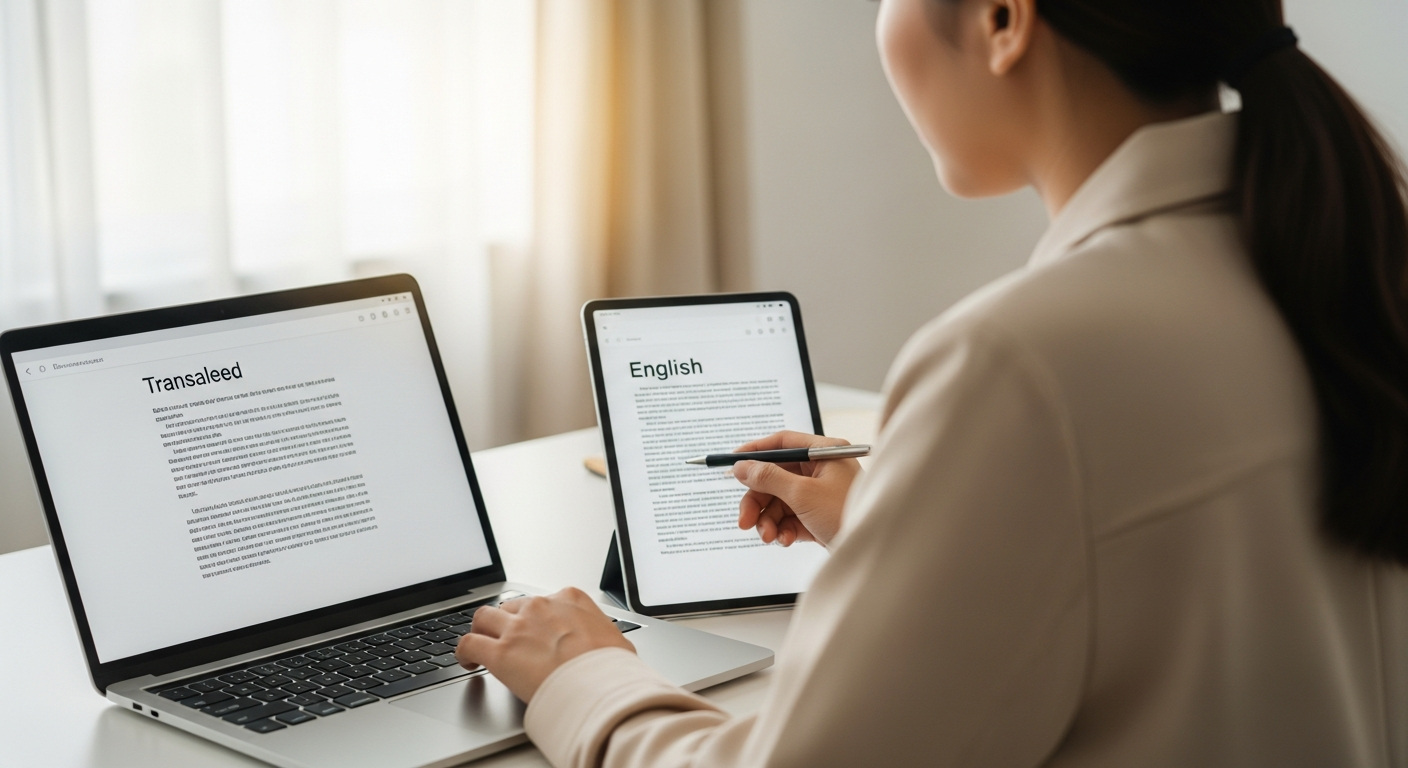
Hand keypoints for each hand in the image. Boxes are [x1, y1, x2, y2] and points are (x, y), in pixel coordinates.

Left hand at [455, 588, 634, 701]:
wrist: (602, 686)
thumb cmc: (613, 668)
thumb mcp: (616, 640)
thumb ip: (601, 636)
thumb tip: (606, 648)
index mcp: (570, 599)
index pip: (543, 601)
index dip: (535, 618)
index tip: (535, 631)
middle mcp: (541, 607)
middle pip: (512, 607)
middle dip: (508, 622)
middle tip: (508, 640)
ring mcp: (519, 627)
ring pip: (484, 618)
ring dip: (482, 631)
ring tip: (481, 645)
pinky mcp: (501, 653)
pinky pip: (469, 644)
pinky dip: (464, 652)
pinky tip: (468, 662)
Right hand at [733, 431, 860, 547]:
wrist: (871, 551)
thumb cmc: (847, 515)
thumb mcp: (802, 495)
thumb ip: (768, 478)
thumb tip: (742, 466)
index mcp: (825, 453)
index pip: (783, 443)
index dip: (755, 452)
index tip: (733, 464)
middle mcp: (822, 470)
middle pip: (776, 477)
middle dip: (758, 501)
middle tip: (744, 520)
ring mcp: (820, 494)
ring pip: (779, 501)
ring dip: (768, 520)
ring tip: (768, 536)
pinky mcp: (818, 517)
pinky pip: (790, 518)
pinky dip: (783, 529)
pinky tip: (785, 540)